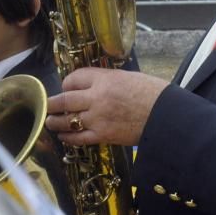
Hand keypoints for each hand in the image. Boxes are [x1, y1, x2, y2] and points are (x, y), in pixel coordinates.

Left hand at [46, 68, 167, 146]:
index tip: (67, 87)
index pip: (74, 79)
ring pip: (67, 120)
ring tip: (50, 121)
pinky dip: (68, 137)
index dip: (67, 83)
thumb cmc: (153, 94)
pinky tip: (64, 136)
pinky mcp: (103, 136)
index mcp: (104, 79)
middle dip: (53, 103)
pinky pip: (78, 138)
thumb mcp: (129, 77)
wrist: (167, 116)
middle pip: (65, 99)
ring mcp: (98, 118)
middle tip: (48, 105)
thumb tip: (94, 85)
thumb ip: (108, 81)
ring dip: (55, 121)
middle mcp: (96, 98)